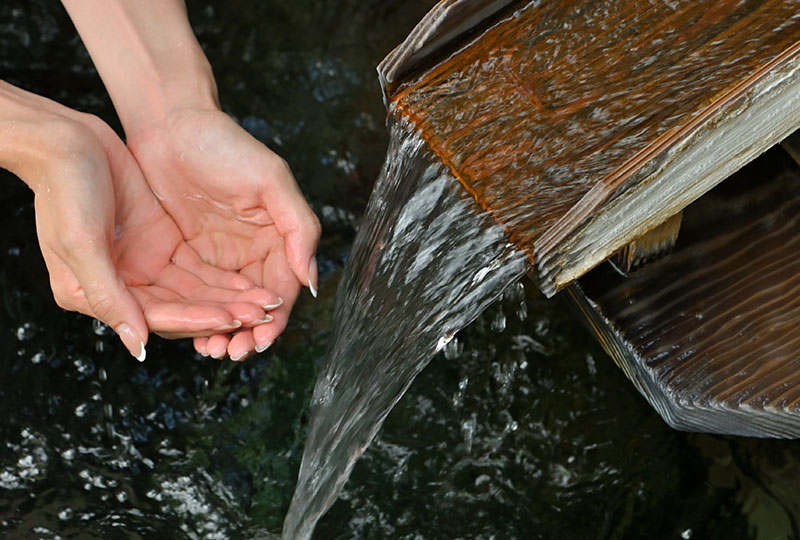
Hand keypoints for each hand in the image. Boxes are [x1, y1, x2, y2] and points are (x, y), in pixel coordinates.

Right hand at [2, 86, 279, 359]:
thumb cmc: (65, 188)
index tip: (233, 318)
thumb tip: (138, 348)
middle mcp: (122, 287)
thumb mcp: (81, 244)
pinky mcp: (160, 244)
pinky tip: (251, 282)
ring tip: (265, 301)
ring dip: (228, 298)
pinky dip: (223, 278)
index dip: (197, 319)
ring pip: (194, 293)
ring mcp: (143, 265)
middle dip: (221, 313)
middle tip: (261, 313)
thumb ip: (108, 297)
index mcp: (93, 296)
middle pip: (181, 311)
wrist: (67, 140)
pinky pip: (197, 270)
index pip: (157, 317)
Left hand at [127, 107, 320, 359]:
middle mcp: (253, 251)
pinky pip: (197, 293)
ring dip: (223, 331)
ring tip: (211, 350)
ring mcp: (220, 255)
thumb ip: (299, 228)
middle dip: (248, 333)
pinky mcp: (188, 254)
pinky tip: (191, 332)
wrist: (169, 124)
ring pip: (226, 305)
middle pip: (255, 304)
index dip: (274, 318)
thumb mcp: (271, 180)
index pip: (282, 288)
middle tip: (233, 353)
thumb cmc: (225, 145)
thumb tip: (312, 282)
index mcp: (278, 238)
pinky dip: (197, 315)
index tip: (261, 341)